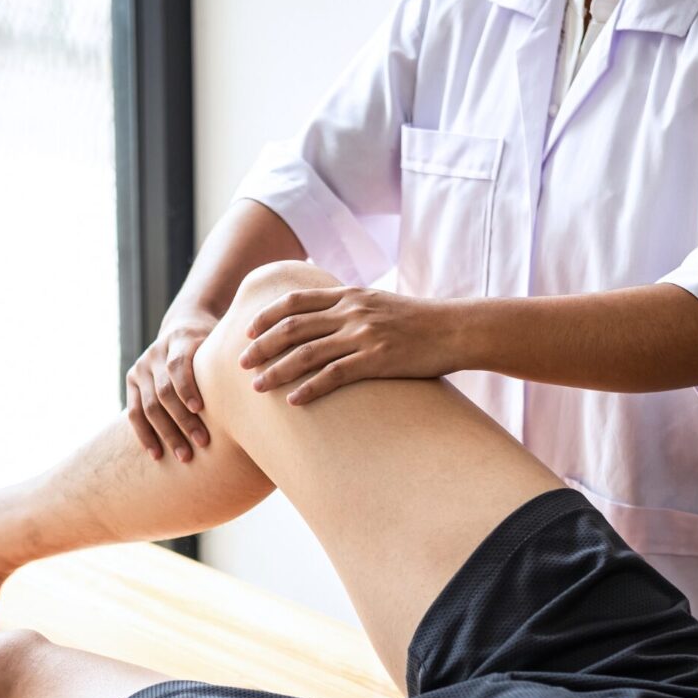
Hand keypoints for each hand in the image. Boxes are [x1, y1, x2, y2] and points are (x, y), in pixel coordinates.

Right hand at [125, 311, 217, 461]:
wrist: (183, 325)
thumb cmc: (212, 343)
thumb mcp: (222, 342)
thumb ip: (232, 360)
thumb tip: (262, 386)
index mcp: (179, 339)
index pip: (178, 366)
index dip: (187, 388)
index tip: (200, 409)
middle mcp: (155, 352)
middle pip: (164, 391)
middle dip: (183, 420)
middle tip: (202, 443)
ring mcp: (141, 367)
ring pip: (148, 406)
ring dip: (166, 434)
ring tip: (184, 456)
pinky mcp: (131, 381)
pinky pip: (133, 413)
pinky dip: (144, 435)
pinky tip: (157, 454)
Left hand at [238, 286, 452, 403]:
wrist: (456, 329)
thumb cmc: (420, 321)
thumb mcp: (381, 304)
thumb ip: (352, 308)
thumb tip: (326, 319)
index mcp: (350, 295)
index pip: (296, 300)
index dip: (268, 315)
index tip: (248, 331)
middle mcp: (351, 312)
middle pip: (293, 326)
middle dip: (262, 345)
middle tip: (240, 362)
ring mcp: (363, 335)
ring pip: (307, 352)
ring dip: (277, 370)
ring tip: (257, 386)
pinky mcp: (377, 360)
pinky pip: (334, 375)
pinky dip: (310, 388)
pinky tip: (293, 402)